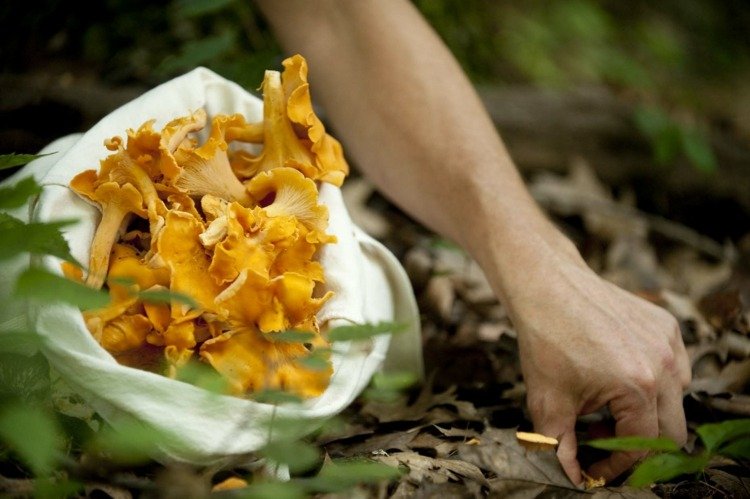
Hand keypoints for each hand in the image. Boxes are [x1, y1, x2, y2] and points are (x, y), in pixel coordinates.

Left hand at [508, 251, 691, 484]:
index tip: (594, 466)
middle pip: (670, 432)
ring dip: (646, 414)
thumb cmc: (545, 340)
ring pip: (676, 401)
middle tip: (602, 439)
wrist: (545, 286)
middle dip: (637, 445)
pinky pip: (675, 369)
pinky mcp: (666, 326)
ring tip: (604, 407)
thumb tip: (572, 476)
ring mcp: (669, 343)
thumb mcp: (547, 402)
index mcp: (637, 388)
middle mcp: (663, 365)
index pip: (642, 448)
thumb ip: (562, 448)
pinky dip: (653, 383)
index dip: (615, 465)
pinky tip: (617, 376)